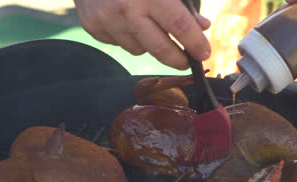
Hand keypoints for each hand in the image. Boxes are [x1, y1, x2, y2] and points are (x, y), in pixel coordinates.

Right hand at [74, 0, 210, 69]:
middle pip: (160, 49)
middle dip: (178, 59)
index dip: (195, 42)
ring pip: (138, 49)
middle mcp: (126, 10)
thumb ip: (183, 2)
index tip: (204, 54)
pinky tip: (125, 20)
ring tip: (147, 24)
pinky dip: (127, 36)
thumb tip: (202, 26)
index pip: (179, 25)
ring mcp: (106, 21)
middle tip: (186, 62)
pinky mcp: (92, 27)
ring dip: (148, 43)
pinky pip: (119, 44)